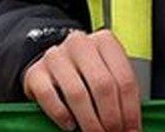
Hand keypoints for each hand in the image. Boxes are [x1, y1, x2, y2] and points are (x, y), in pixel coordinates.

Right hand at [23, 30, 140, 131]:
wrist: (55, 66)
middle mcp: (78, 44)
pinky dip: (61, 115)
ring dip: (89, 121)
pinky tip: (70, 125)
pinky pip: (49, 97)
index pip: (124, 79)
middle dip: (111, 117)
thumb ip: (121, 94)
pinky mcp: (35, 72)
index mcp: (104, 42)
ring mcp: (54, 56)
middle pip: (102, 85)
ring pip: (77, 93)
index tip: (131, 129)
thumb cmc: (88, 74)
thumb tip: (131, 126)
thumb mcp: (111, 75)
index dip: (130, 111)